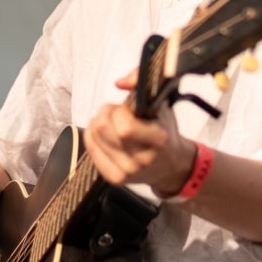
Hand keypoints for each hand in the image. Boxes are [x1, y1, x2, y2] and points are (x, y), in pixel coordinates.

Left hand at [83, 71, 195, 194]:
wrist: (171, 164)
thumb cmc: (164, 129)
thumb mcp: (161, 102)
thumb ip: (142, 82)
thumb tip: (120, 83)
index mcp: (158, 139)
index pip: (125, 127)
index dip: (120, 111)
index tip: (127, 107)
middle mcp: (142, 159)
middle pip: (102, 129)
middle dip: (106, 112)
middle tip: (116, 111)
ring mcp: (127, 172)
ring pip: (94, 137)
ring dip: (98, 123)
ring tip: (112, 122)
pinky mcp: (115, 179)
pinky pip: (91, 150)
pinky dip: (93, 137)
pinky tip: (105, 134)